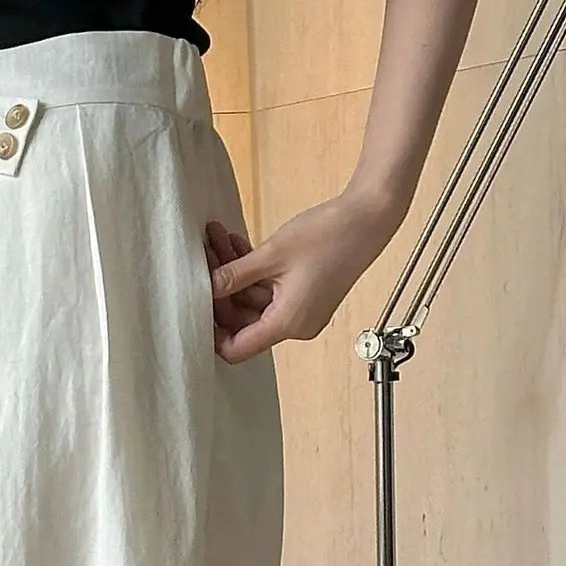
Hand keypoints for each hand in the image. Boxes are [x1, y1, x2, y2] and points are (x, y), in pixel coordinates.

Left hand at [204, 190, 403, 363]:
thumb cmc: (329, 234)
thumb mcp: (271, 254)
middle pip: (242, 323)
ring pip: (253, 302)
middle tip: (205, 257)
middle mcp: (295, 325)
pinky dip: (253, 272)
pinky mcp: (304, 296)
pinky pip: (268, 292)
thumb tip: (205, 288)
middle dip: (220, 291)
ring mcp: (301, 311)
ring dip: (234, 275)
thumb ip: (234, 275)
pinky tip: (237, 245)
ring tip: (217, 240)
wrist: (370, 217)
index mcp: (287, 323)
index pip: (236, 348)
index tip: (195, 305)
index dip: (212, 331)